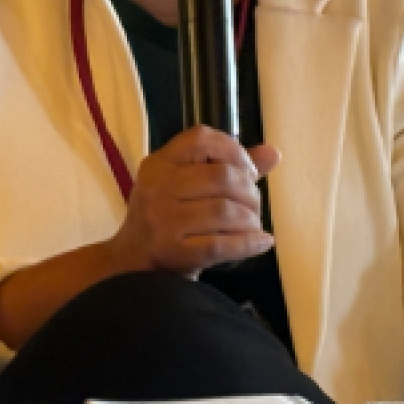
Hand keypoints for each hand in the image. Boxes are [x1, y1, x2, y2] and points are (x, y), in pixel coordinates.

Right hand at [105, 126, 279, 276]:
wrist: (130, 265)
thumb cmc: (165, 220)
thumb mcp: (186, 187)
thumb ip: (228, 167)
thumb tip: (273, 153)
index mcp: (159, 164)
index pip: (201, 139)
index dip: (234, 150)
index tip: (248, 172)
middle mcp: (156, 187)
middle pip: (222, 177)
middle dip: (250, 192)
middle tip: (254, 207)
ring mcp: (162, 220)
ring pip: (225, 211)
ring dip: (251, 220)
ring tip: (254, 226)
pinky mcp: (170, 251)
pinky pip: (220, 245)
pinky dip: (248, 244)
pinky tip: (261, 242)